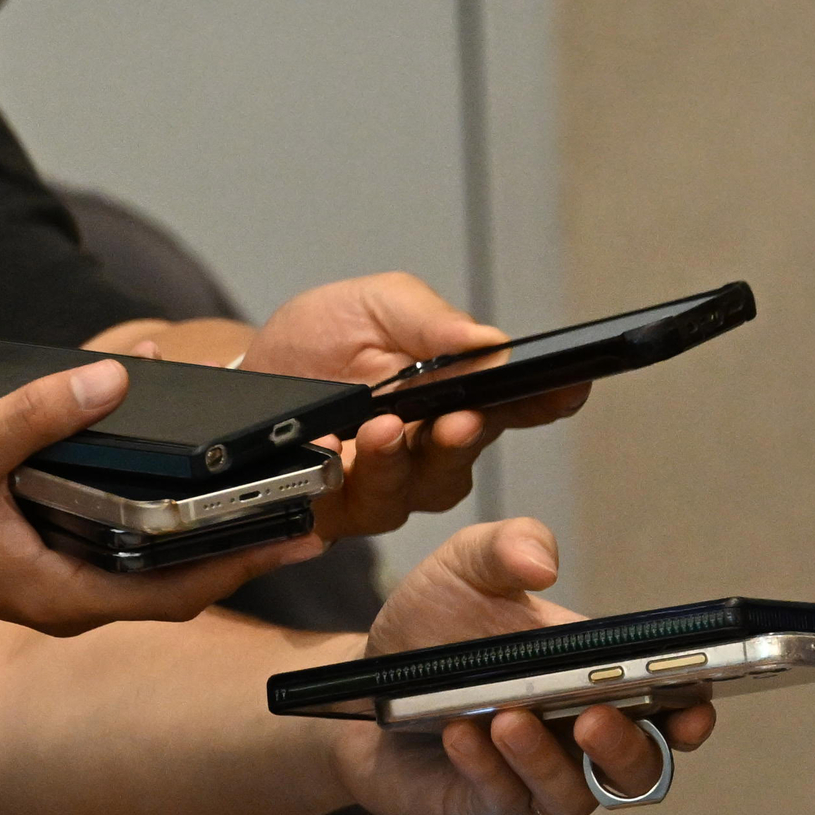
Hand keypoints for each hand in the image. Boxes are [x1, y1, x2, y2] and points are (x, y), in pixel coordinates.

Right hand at [0, 356, 314, 631]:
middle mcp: (70, 596)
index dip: (247, 562)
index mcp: (58, 594)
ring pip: (158, 559)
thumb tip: (116, 378)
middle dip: (248, 542)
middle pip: (184, 578)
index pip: (180, 590)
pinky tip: (195, 471)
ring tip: (277, 484)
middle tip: (315, 499)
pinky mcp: (50, 552)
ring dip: (212, 525)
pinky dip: (164, 509)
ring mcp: (61, 576)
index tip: (304, 532)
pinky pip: (126, 537)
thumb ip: (38, 414)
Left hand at [241, 273, 588, 537]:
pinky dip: (357, 476)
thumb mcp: (373, 305)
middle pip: (474, 451)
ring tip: (383, 429)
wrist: (244, 378)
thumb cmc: (318, 341)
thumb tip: (488, 342)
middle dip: (467, 437)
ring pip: (424, 487)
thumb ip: (428, 319)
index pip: (520, 400)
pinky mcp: (350, 509)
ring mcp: (397, 481)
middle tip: (460, 420)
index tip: (569, 387)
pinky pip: (367, 505)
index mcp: (459, 391)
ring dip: (407, 460)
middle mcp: (437, 443)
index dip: (552, 397)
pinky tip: (340, 449)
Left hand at [329, 518, 713, 814]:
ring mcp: (535, 775)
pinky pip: (503, 799)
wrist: (360, 684)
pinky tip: (460, 734)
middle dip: (627, 747)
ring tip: (507, 719)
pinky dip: (487, 767)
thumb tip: (541, 563)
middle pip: (639, 769)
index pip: (669, 710)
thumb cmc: (432, 630)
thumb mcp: (466, 569)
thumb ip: (507, 546)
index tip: (695, 706)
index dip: (693, 715)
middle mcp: (577, 737)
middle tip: (594, 717)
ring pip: (575, 795)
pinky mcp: (486, 803)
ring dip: (546, 760)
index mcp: (599, 680)